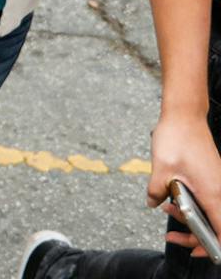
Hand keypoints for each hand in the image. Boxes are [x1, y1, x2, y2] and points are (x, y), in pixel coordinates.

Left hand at [152, 112, 220, 255]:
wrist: (185, 115)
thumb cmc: (176, 139)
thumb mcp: (160, 170)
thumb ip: (156, 192)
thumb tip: (153, 204)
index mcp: (213, 194)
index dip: (212, 247)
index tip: (194, 251)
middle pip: (217, 227)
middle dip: (195, 236)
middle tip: (172, 237)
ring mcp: (218, 185)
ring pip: (211, 213)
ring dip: (190, 218)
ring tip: (166, 209)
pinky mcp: (213, 178)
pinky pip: (208, 200)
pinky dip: (193, 204)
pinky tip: (172, 198)